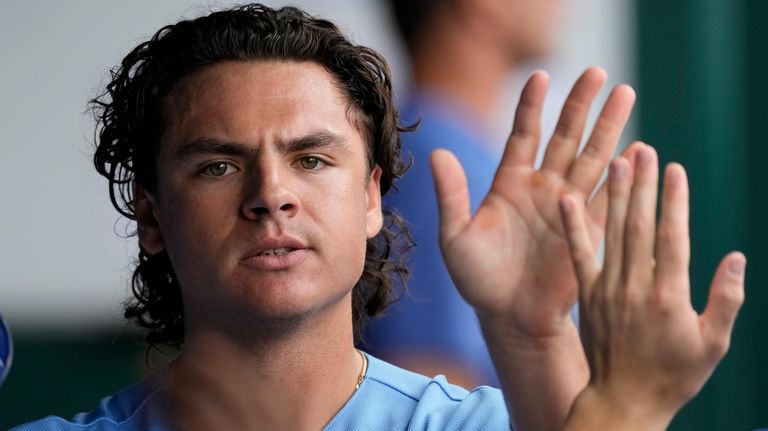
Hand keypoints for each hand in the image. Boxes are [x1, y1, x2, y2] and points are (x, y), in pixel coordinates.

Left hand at [431, 68, 635, 337]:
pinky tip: (637, 151)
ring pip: (593, 159)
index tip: (542, 75)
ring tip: (626, 93)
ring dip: (610, 128)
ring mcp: (568, 207)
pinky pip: (607, 199)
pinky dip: (622, 177)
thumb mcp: (456, 236)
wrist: (510, 318)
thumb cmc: (478, 279)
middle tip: (599, 73)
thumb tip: (436, 153)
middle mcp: (542, 187)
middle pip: (566, 137)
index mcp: (510, 183)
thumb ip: (451, 195)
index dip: (532, 106)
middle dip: (581, 105)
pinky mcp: (588, 231)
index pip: (524, 134)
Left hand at [559, 146, 744, 428]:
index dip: (674, 201)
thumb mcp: (713, 344)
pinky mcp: (588, 296)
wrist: (623, 401)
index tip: (674, 169)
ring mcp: (608, 290)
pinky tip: (564, 198)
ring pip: (612, 233)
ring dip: (614, 195)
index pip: (673, 238)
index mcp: (669, 297)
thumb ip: (726, 300)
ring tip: (616, 158)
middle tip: (643, 148)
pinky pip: (580, 255)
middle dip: (643, 185)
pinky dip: (573, 226)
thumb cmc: (674, 375)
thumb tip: (738, 257)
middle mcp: (636, 287)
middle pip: (640, 226)